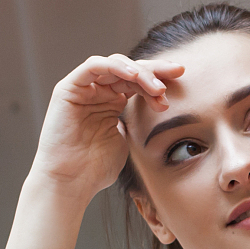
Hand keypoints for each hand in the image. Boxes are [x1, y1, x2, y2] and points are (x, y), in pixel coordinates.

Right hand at [32, 55, 183, 198]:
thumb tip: (160, 109)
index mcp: (112, 102)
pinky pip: (93, 66)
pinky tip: (133, 75)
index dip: (159, 78)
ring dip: (139, 72)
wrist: (71, 183)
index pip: (138, 81)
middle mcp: (97, 92)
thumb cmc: (96, 169)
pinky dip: (114, 66)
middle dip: (155, 70)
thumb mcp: (127, 140)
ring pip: (115, 65)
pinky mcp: (68, 89)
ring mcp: (82, 89)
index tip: (181, 79)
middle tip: (176, 73)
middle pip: (129, 69)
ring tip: (156, 87)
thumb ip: (138, 121)